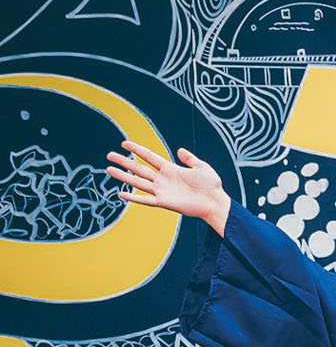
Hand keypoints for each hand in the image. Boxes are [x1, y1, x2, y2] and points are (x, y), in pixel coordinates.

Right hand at [106, 141, 230, 235]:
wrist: (215, 202)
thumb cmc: (211, 186)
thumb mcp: (201, 167)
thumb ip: (190, 158)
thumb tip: (179, 150)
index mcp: (171, 169)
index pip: (150, 157)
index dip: (137, 150)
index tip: (124, 143)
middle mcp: (163, 179)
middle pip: (139, 168)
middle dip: (124, 161)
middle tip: (109, 155)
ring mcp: (162, 191)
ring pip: (138, 182)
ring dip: (123, 176)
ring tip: (108, 170)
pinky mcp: (164, 203)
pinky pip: (145, 200)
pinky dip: (134, 198)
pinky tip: (121, 194)